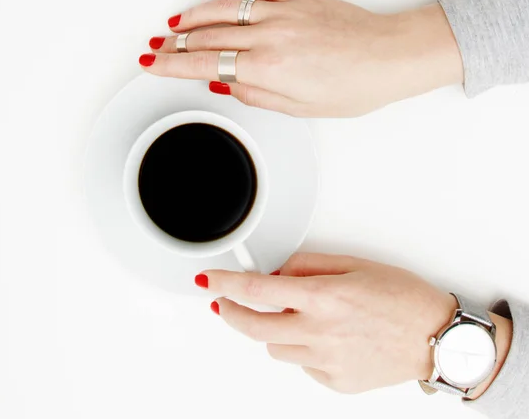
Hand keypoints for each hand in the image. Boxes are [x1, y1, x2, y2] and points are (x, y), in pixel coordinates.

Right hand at [141, 0, 462, 116]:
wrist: (390, 57)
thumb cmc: (354, 86)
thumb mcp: (299, 108)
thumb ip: (255, 94)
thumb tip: (226, 83)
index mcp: (267, 68)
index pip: (203, 63)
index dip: (170, 64)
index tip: (151, 63)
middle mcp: (269, 35)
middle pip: (206, 35)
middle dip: (173, 43)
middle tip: (156, 47)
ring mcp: (282, 11)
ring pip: (223, 8)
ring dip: (193, 14)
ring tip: (174, 24)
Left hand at [197, 254, 461, 393]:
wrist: (436, 337)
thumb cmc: (402, 296)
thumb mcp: (353, 264)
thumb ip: (308, 265)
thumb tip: (277, 272)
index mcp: (323, 297)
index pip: (257, 290)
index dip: (226, 283)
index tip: (210, 280)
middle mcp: (320, 332)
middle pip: (252, 328)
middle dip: (229, 313)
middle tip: (223, 302)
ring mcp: (326, 362)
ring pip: (274, 348)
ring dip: (271, 330)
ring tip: (293, 315)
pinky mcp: (335, 382)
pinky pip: (301, 364)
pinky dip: (300, 348)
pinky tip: (322, 336)